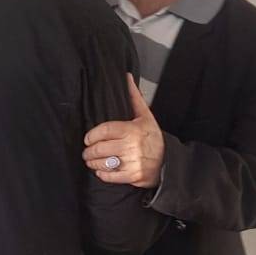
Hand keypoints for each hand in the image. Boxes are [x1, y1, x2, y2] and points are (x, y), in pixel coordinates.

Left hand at [83, 74, 164, 188]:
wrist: (168, 162)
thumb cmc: (153, 138)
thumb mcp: (146, 116)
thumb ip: (134, 98)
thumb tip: (127, 77)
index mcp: (132, 130)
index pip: (104, 131)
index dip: (91, 135)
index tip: (87, 139)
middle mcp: (131, 146)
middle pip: (100, 148)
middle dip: (89, 151)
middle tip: (87, 152)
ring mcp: (132, 162)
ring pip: (103, 163)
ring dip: (93, 163)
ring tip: (91, 161)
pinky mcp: (133, 176)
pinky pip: (110, 176)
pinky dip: (102, 174)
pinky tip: (101, 171)